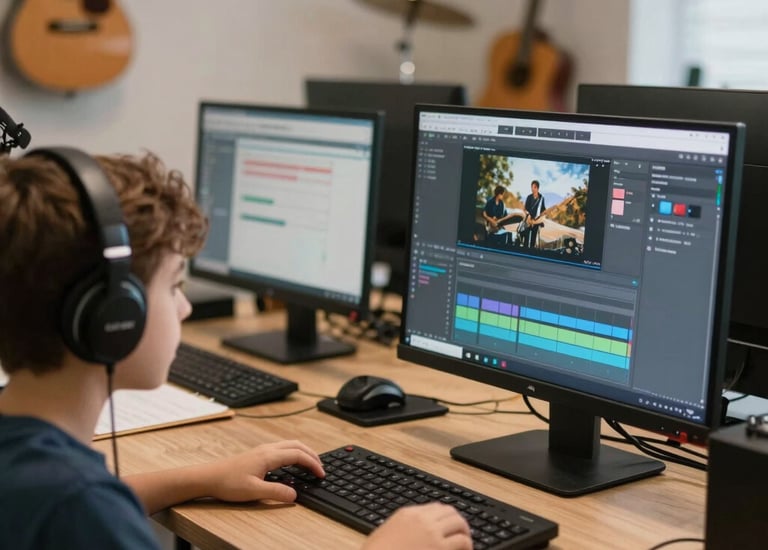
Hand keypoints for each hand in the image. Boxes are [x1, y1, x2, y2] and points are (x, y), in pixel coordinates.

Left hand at [198, 439, 323, 502]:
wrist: (208, 477)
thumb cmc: (227, 482)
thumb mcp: (253, 491)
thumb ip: (276, 492)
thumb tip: (294, 495)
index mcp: (268, 456)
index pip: (298, 455)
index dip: (312, 463)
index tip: (321, 474)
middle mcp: (267, 449)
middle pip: (296, 445)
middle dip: (312, 454)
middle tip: (321, 467)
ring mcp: (262, 450)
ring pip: (289, 445)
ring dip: (303, 452)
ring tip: (311, 463)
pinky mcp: (257, 454)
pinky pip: (282, 448)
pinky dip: (293, 453)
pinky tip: (292, 463)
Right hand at [362, 503, 471, 549]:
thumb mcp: (386, 532)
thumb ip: (403, 528)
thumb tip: (413, 534)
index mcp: (408, 514)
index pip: (435, 507)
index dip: (445, 517)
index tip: (448, 526)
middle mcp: (422, 519)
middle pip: (449, 512)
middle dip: (458, 522)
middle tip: (461, 533)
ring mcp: (432, 532)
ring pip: (459, 523)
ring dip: (464, 533)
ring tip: (466, 544)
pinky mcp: (440, 548)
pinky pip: (461, 541)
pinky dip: (467, 546)